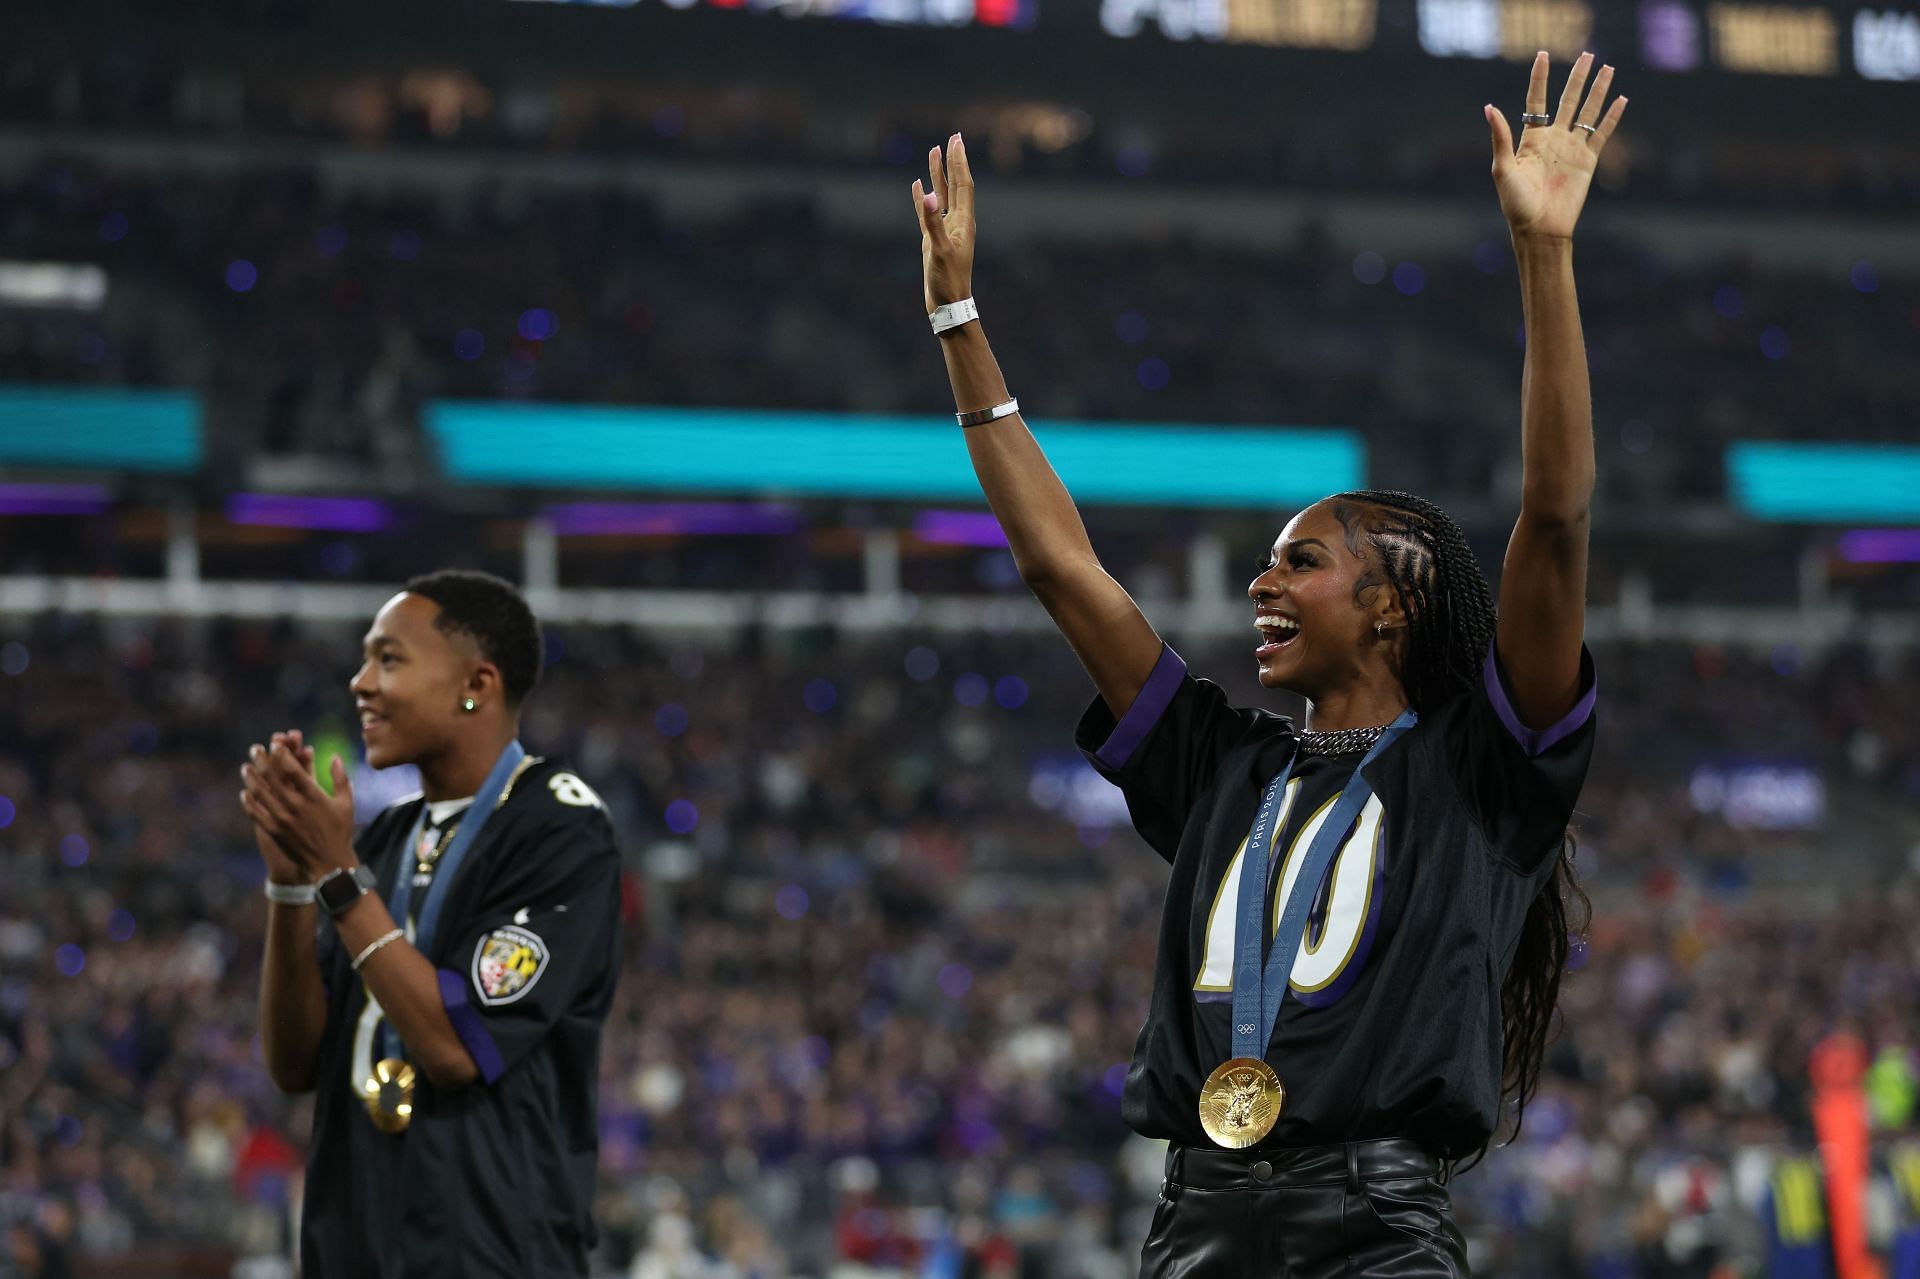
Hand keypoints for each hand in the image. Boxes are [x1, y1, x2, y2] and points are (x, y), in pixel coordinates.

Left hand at [241, 735, 357, 877]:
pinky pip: (256, 813)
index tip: (276, 744)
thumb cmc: (340, 830)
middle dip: (261, 760)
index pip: (293, 769)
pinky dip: (249, 801)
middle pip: (272, 777)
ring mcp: (283, 819)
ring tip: (245, 767)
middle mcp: (296, 806)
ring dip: (251, 778)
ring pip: (260, 793)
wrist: (329, 862)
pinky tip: (245, 792)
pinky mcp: (274, 831)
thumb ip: (340, 778)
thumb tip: (334, 757)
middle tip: (255, 749)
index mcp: (314, 796)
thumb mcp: (346, 803)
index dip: (282, 754)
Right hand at [911, 133, 974, 314]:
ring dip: (938, 174)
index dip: (960, 162)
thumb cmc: (948, 281)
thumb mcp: (938, 250)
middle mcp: (957, 223)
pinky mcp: (933, 240)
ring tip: (934, 152)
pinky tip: (918, 185)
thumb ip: (932, 223)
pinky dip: (923, 198)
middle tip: (952, 138)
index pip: (962, 184)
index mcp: (963, 222)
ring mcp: (945, 230)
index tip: (957, 140)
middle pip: (955, 184)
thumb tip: (928, 196)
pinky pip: (928, 213)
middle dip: (953, 161)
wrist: (948, 305)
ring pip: (942, 195)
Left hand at [1484, 52, 1627, 242]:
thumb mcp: (1503, 169)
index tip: (1542, 55)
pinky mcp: (1587, 161)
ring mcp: (1572, 149)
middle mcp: (1553, 140)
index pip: (1536, 101)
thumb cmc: (1516, 204)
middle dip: (1577, 77)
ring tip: (1608, 68)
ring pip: (1587, 112)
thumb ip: (1501, 137)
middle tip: (1587, 54)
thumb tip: (1489, 107)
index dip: (1539, 78)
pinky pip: (1602, 134)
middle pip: (1567, 100)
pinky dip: (1612, 117)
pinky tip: (1621, 99)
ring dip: (1598, 91)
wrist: (1539, 229)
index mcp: (1531, 140)